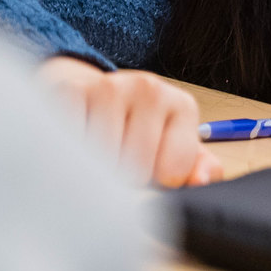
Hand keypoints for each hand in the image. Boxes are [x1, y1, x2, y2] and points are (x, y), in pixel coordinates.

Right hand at [37, 57, 223, 188]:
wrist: (87, 92)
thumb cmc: (135, 130)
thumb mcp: (173, 150)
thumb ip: (196, 169)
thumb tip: (202, 182)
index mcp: (182, 106)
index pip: (173, 172)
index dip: (157, 183)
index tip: (150, 167)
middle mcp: (150, 89)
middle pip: (136, 169)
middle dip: (123, 177)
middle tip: (117, 158)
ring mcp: (110, 87)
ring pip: (102, 162)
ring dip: (93, 169)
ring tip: (95, 150)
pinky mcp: (71, 90)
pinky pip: (71, 146)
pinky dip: (68, 156)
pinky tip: (73, 142)